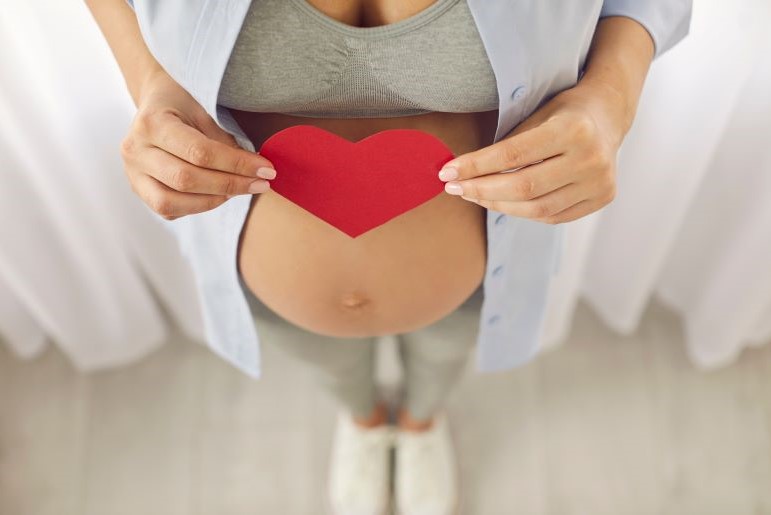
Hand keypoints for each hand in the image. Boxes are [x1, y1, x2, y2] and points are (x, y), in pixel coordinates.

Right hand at [120, 70, 276, 219]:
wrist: (155, 101)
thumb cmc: (184, 101)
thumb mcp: (204, 106)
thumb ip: (223, 138)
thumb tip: (254, 169)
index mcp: (151, 122)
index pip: (199, 152)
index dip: (236, 164)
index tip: (266, 169)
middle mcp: (135, 150)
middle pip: (186, 180)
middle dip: (230, 185)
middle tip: (262, 184)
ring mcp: (132, 173)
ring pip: (171, 202)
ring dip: (213, 200)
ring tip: (240, 190)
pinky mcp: (138, 189)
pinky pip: (169, 210)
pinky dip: (198, 206)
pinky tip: (219, 194)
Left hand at [437, 79, 627, 224]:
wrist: (608, 114)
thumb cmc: (563, 111)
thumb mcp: (536, 113)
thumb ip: (507, 144)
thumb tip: (461, 172)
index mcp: (573, 129)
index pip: (512, 155)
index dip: (475, 166)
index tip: (447, 172)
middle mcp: (591, 158)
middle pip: (523, 187)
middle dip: (481, 190)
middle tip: (454, 187)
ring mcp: (600, 182)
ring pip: (536, 208)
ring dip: (497, 204)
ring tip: (474, 195)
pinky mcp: (602, 198)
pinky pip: (552, 216)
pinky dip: (522, 211)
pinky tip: (502, 202)